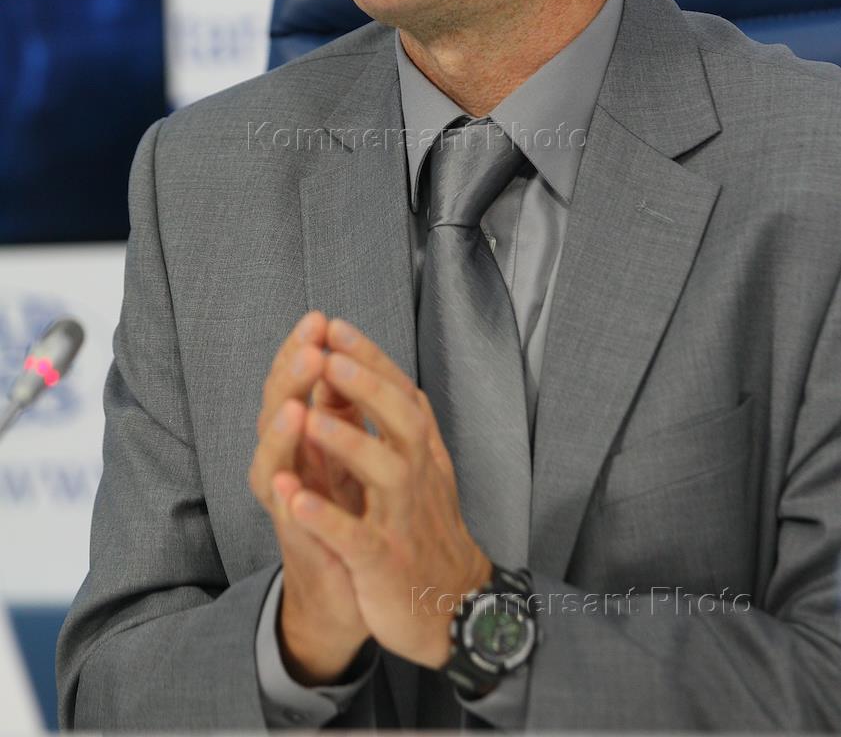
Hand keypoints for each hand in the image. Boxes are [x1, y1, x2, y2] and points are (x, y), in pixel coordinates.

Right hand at [248, 311, 367, 683]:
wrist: (347, 591)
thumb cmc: (348, 513)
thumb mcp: (349, 450)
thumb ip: (342, 407)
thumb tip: (344, 353)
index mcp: (305, 438)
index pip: (296, 384)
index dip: (301, 352)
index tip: (319, 318)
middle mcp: (287, 465)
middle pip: (276, 411)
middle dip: (291, 378)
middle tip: (309, 346)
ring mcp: (287, 504)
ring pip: (271, 463)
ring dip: (281, 434)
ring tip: (296, 406)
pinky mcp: (298, 545)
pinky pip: (285, 521)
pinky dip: (284, 501)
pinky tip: (284, 484)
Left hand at [279, 317, 492, 668]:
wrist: (454, 609)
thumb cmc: (428, 531)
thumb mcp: (424, 472)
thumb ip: (406, 427)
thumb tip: (396, 378)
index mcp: (420, 454)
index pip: (400, 394)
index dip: (370, 359)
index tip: (335, 324)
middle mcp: (417, 478)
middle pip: (401, 421)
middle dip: (365, 385)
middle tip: (329, 351)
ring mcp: (402, 520)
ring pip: (384, 473)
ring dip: (347, 442)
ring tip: (310, 414)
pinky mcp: (385, 564)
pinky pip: (356, 539)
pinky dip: (328, 519)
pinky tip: (296, 498)